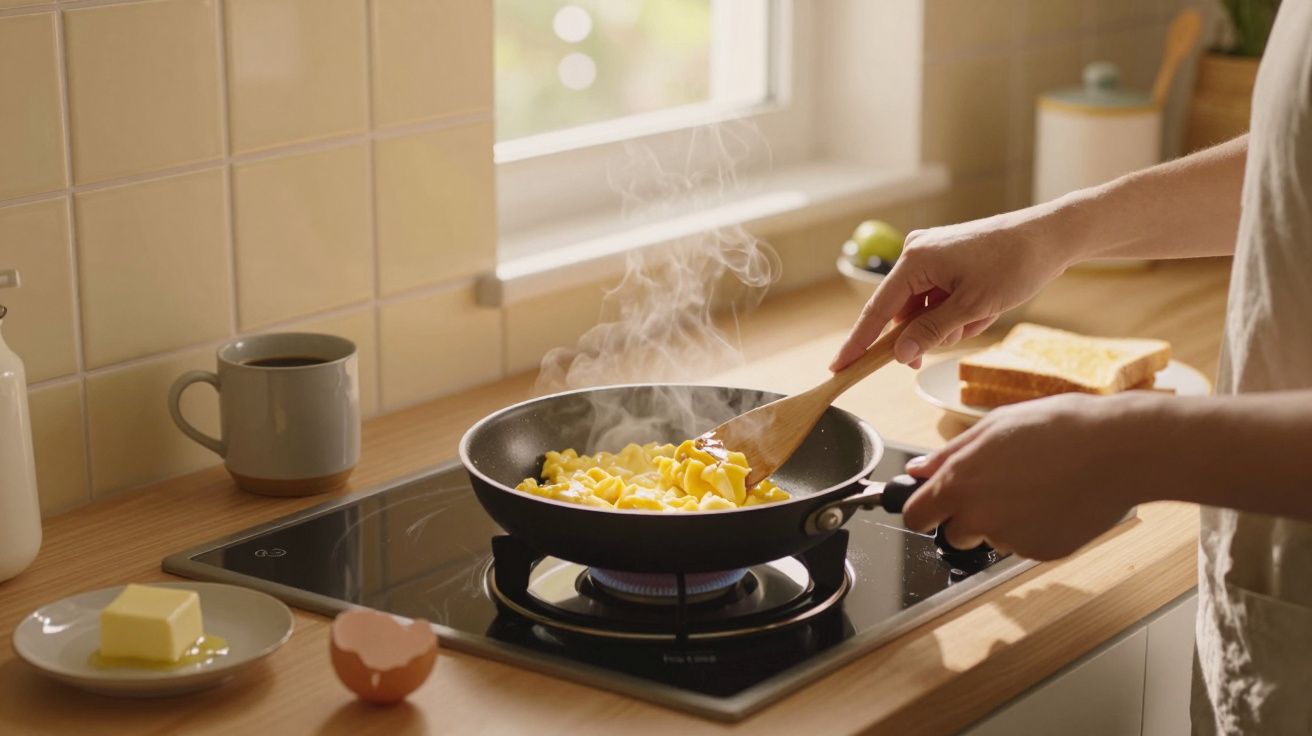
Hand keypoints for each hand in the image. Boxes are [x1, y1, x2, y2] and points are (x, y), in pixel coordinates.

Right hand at [830, 213, 1071, 370]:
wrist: (1052, 236)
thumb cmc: (1015, 264)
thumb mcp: (973, 307)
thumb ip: (932, 332)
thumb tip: (899, 354)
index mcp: (915, 259)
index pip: (877, 310)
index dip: (858, 342)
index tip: (839, 366)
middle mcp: (916, 253)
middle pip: (904, 312)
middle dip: (931, 331)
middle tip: (965, 328)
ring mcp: (932, 254)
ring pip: (925, 310)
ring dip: (951, 322)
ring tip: (985, 310)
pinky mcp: (946, 258)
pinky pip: (939, 298)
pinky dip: (958, 311)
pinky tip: (985, 305)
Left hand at [901, 393, 1159, 560]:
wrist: (1119, 450)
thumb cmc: (1058, 427)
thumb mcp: (993, 426)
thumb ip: (949, 454)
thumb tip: (919, 470)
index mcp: (959, 484)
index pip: (916, 516)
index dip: (924, 508)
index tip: (933, 504)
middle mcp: (979, 517)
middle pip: (953, 533)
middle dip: (967, 516)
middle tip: (1000, 486)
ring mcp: (1012, 539)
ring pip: (993, 538)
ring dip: (1004, 521)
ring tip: (1037, 485)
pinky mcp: (1043, 552)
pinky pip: (1026, 544)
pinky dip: (1035, 528)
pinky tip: (1056, 499)